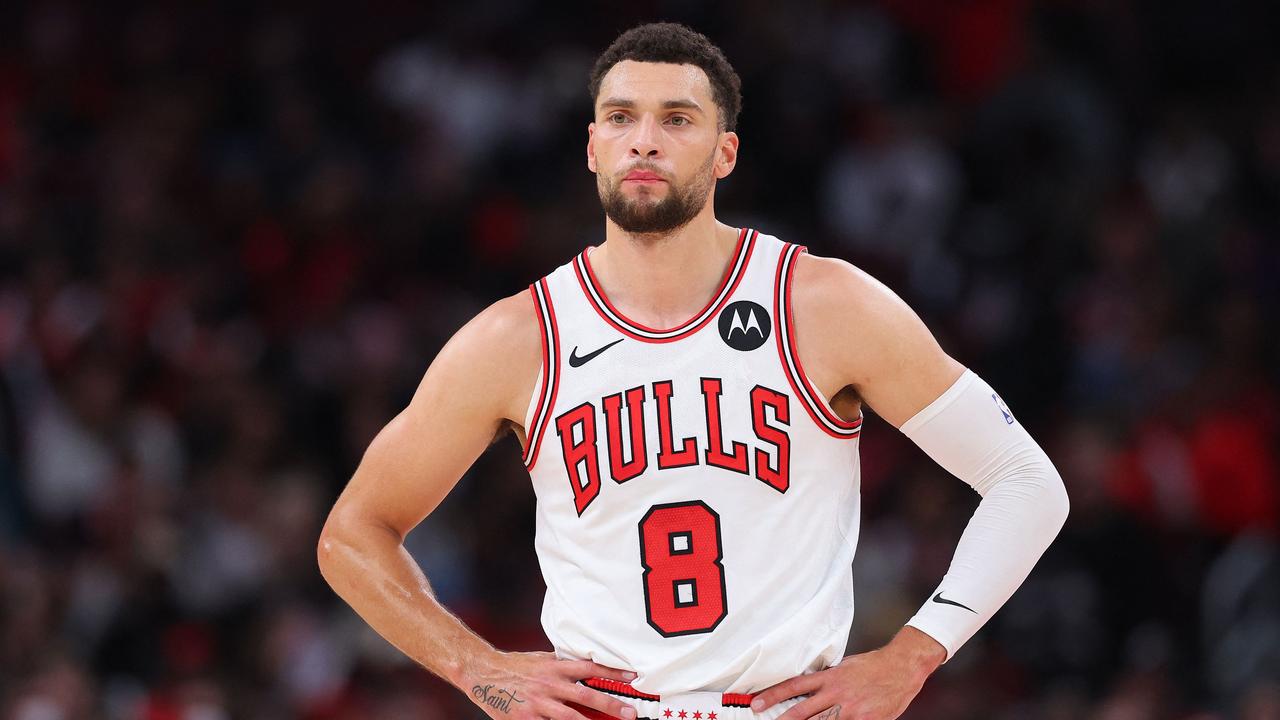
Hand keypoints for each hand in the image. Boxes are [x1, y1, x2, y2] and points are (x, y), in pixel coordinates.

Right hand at [463, 650, 639, 719]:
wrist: (482, 672)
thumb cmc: (515, 665)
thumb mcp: (541, 659)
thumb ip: (563, 665)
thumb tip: (587, 666)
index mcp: (554, 667)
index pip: (589, 668)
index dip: (612, 673)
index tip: (632, 677)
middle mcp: (549, 684)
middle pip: (585, 696)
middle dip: (610, 705)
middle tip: (630, 713)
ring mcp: (537, 704)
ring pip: (569, 718)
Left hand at [749, 628, 945, 719]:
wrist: (902, 667)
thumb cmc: (874, 666)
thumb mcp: (845, 667)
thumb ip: (827, 679)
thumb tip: (809, 687)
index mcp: (830, 678)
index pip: (794, 686)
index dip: (773, 695)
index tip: (758, 703)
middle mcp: (836, 694)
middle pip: (802, 711)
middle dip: (783, 719)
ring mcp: (850, 710)